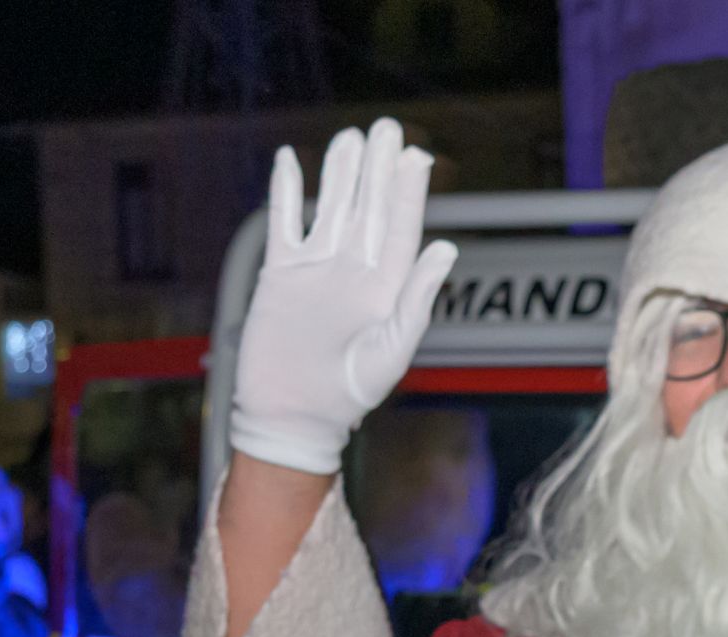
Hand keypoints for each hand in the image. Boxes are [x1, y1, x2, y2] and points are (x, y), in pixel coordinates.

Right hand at [231, 117, 457, 477]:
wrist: (291, 417)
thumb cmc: (348, 395)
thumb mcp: (390, 351)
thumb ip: (417, 300)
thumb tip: (447, 250)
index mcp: (386, 286)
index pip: (402, 228)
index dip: (408, 192)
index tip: (415, 156)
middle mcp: (354, 271)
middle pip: (369, 208)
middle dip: (377, 169)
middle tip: (386, 127)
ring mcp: (317, 269)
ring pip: (331, 208)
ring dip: (340, 173)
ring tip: (350, 137)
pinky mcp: (281, 274)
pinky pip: (284, 224)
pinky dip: (287, 193)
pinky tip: (291, 160)